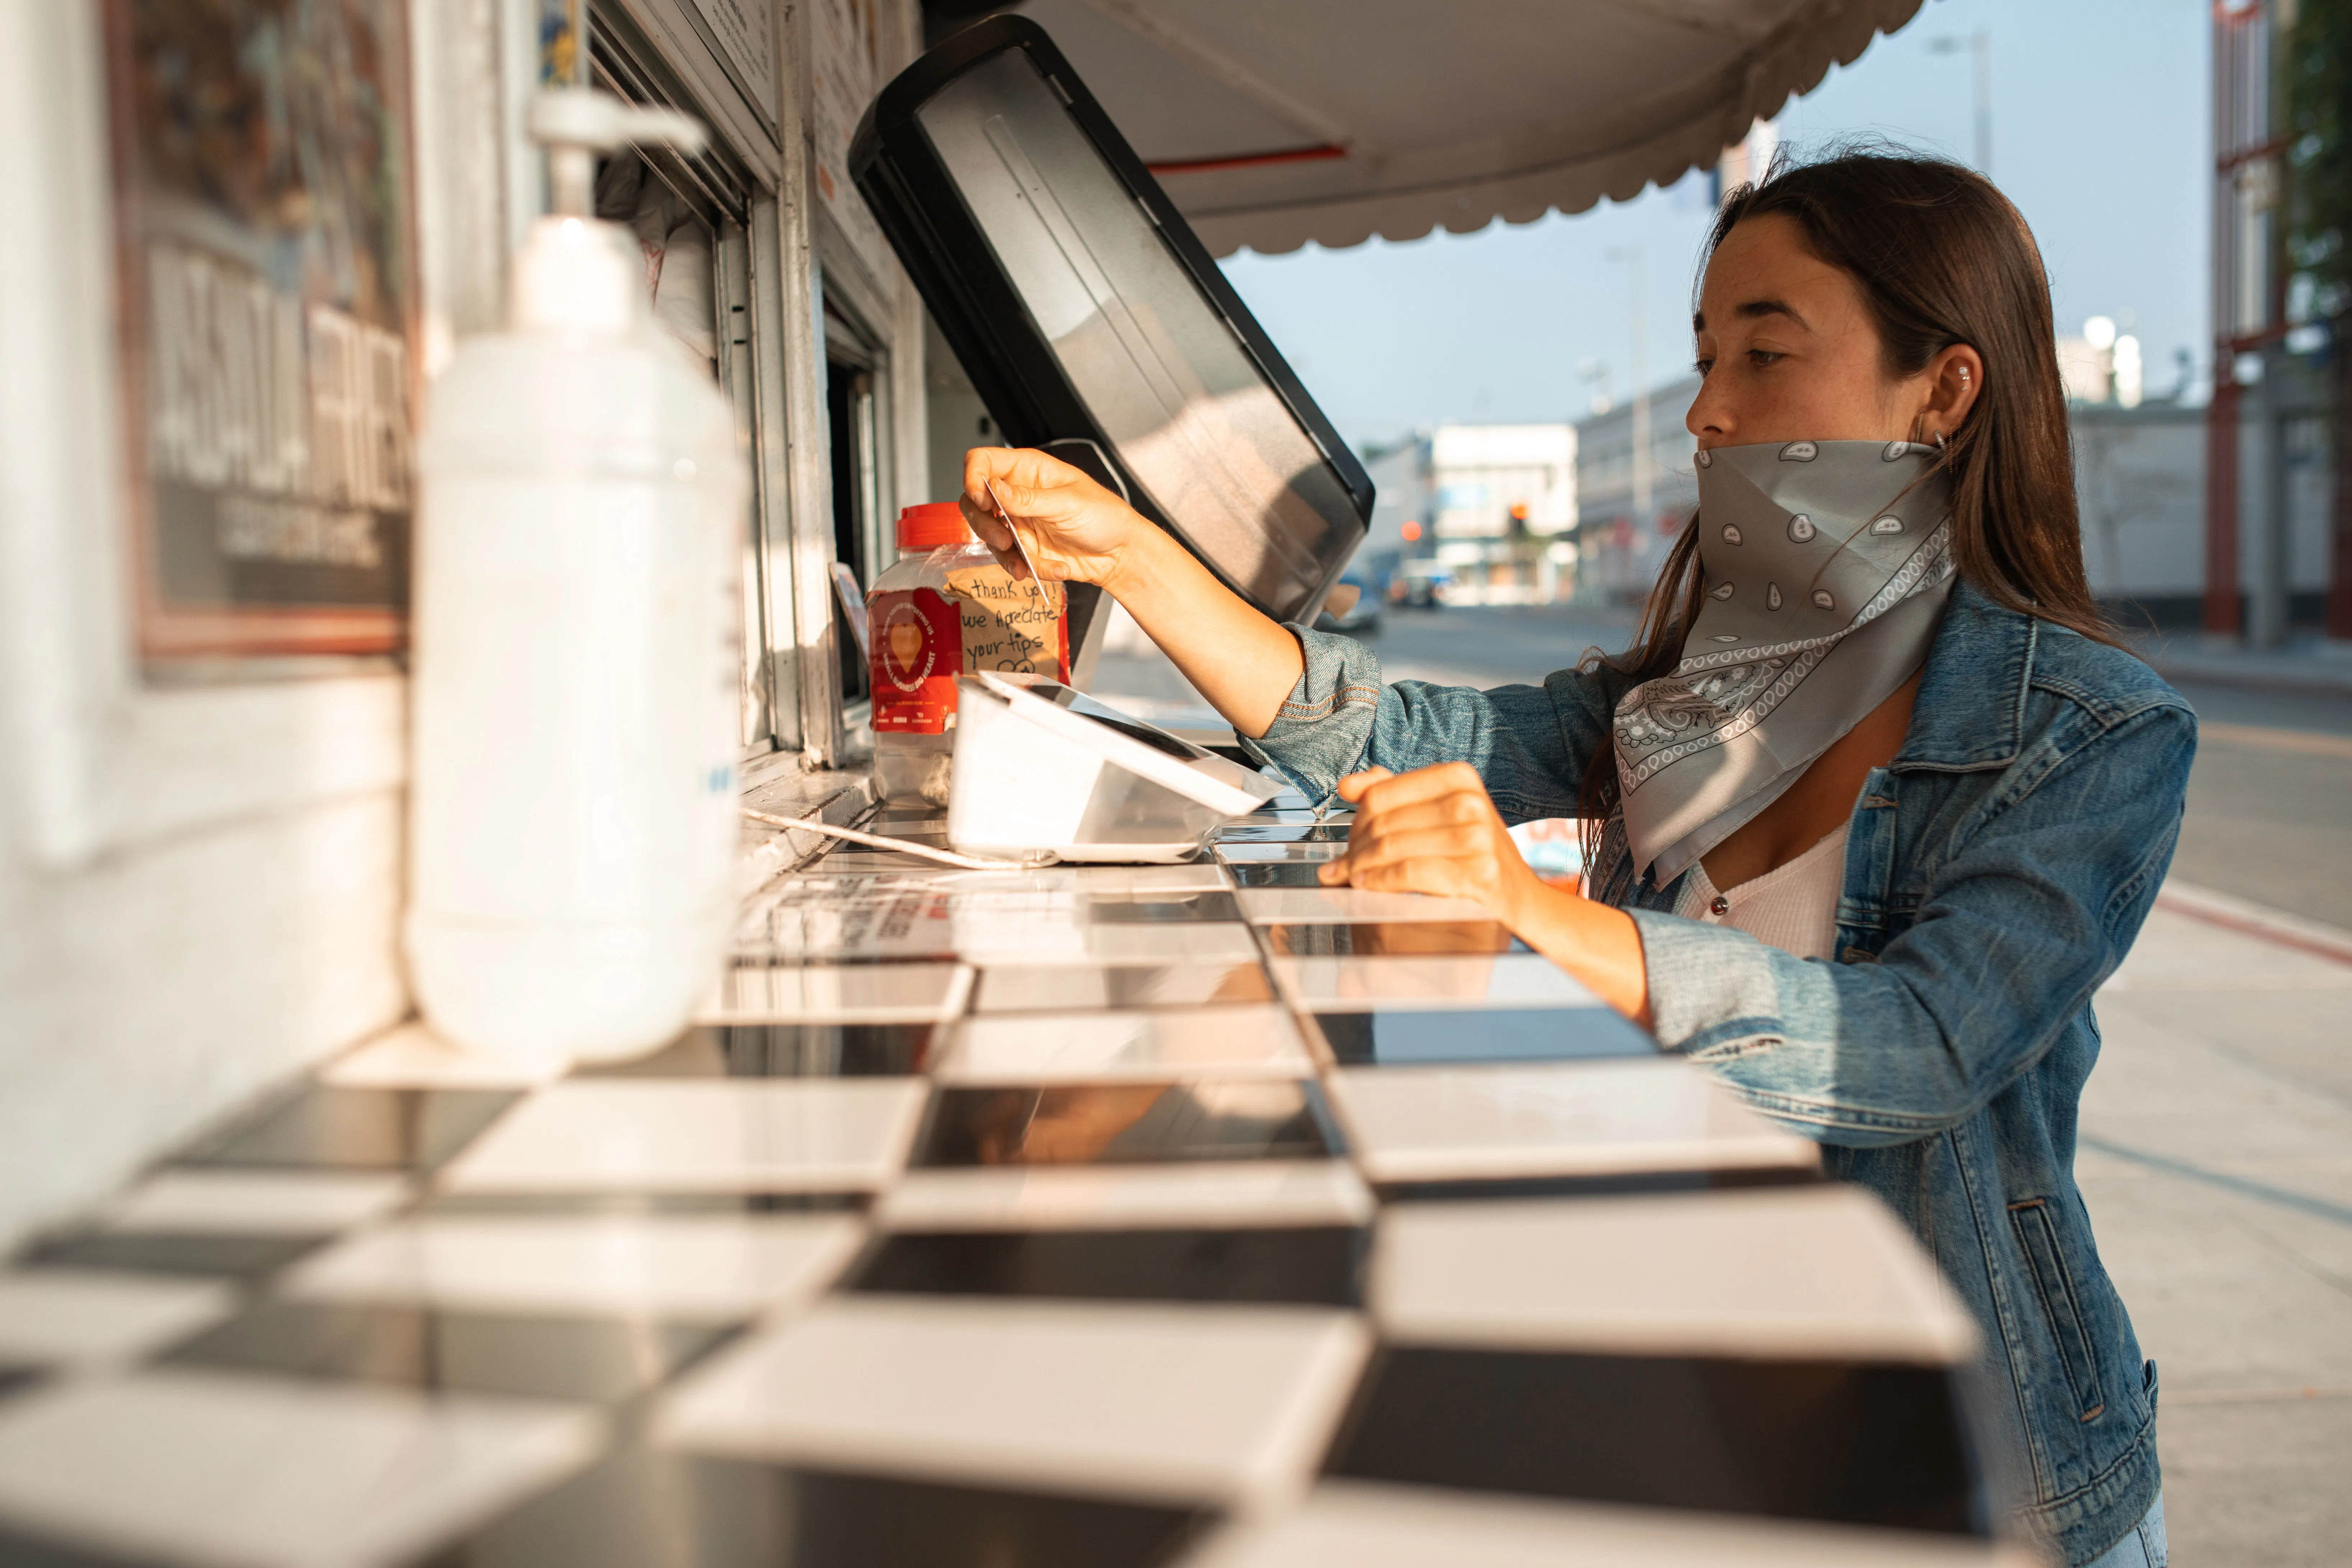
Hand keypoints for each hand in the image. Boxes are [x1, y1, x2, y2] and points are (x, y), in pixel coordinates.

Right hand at [960, 447, 1150, 590]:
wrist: (1120, 554)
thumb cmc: (1105, 517)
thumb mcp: (1068, 503)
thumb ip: (1028, 498)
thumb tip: (995, 488)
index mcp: (1029, 469)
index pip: (983, 461)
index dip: (974, 476)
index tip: (982, 498)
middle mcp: (1018, 494)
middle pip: (974, 500)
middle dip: (983, 523)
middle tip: (1003, 537)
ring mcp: (1019, 522)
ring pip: (987, 533)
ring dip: (1003, 552)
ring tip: (1025, 562)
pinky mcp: (1024, 548)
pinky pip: (1009, 559)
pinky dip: (1027, 568)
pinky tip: (1053, 568)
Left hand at [1316, 763, 1541, 923]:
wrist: (1521, 897)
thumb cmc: (1474, 853)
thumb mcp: (1439, 812)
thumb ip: (1393, 792)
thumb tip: (1348, 785)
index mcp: (1458, 776)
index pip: (1381, 794)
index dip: (1354, 820)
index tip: (1345, 841)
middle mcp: (1470, 801)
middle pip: (1382, 822)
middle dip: (1354, 849)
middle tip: (1341, 867)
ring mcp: (1477, 836)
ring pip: (1391, 847)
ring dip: (1360, 867)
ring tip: (1349, 878)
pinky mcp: (1477, 872)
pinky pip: (1409, 873)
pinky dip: (1380, 881)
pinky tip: (1368, 886)